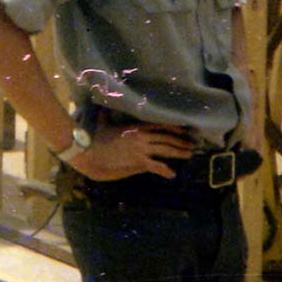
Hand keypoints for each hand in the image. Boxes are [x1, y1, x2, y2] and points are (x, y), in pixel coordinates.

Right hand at [67, 122, 192, 181]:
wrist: (89, 152)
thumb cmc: (94, 137)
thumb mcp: (102, 123)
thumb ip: (106, 115)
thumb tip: (103, 107)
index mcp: (135, 126)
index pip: (159, 125)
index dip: (173, 127)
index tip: (183, 130)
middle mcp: (142, 136)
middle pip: (167, 137)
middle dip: (181, 141)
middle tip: (192, 143)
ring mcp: (141, 149)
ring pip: (166, 150)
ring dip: (179, 152)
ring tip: (189, 154)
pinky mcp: (138, 161)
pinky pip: (156, 166)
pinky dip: (165, 170)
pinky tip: (172, 174)